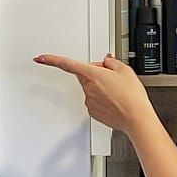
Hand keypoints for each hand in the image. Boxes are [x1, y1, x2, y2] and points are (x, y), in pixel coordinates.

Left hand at [35, 52, 151, 133]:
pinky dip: (104, 100)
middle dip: (97, 74)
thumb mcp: (125, 70)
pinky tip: (116, 102)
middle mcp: (88, 88)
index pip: (67, 64)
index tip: (40, 58)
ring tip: (119, 93)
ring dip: (102, 88)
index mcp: (93, 74)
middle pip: (86, 75)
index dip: (51, 60)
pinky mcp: (93, 112)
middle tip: (114, 79)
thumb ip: (111, 62)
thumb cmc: (132, 96)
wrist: (136, 118)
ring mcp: (89, 101)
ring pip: (92, 89)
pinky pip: (96, 101)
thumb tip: (106, 63)